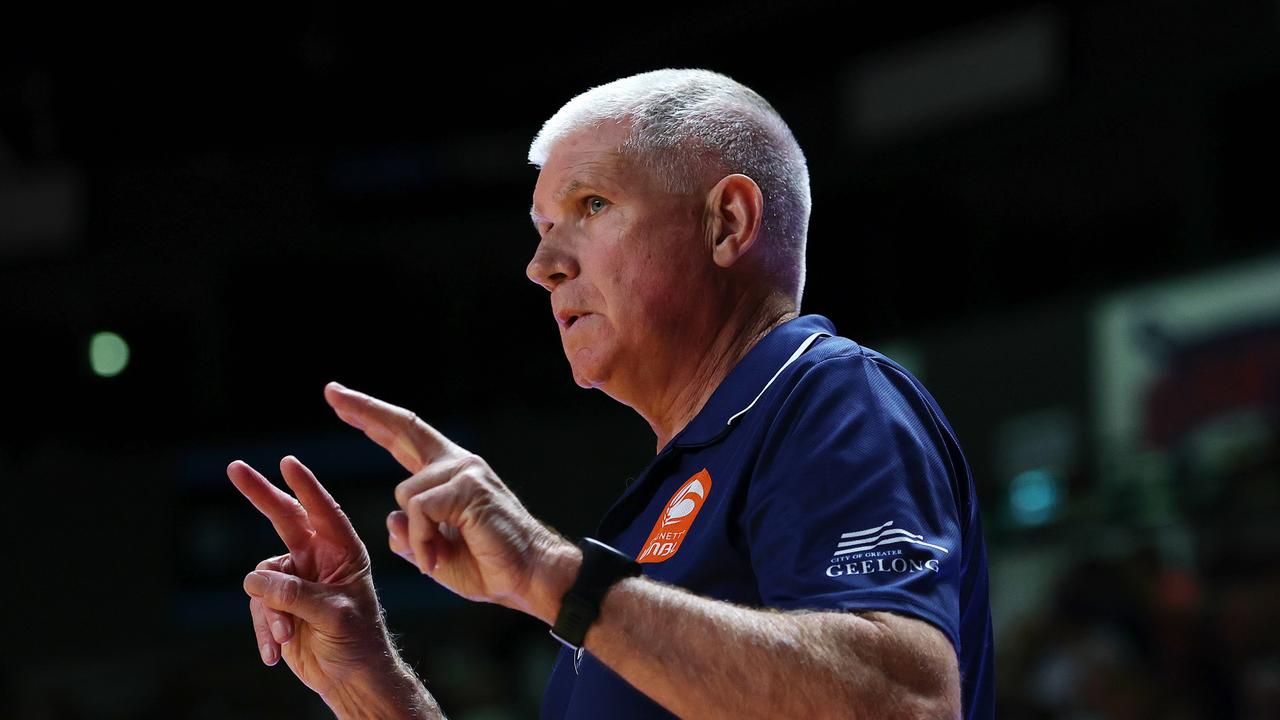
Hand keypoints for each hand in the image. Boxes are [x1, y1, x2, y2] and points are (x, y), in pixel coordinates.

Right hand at [228, 456, 405, 698]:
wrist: (350, 677)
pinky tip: (274, 652)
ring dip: (271, 611)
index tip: (287, 462)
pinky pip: (257, 606)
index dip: (306, 486)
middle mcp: (318, 558)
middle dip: (260, 494)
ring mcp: (295, 579)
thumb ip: (295, 593)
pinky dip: (264, 629)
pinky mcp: (278, 603)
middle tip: (235, 467)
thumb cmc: (357, 640)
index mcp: (343, 552)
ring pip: (262, 579)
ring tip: (288, 636)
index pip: (323, 512)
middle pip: (284, 518)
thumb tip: (254, 580)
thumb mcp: (333, 613)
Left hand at [324, 381, 579, 624]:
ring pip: (405, 494)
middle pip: (403, 427)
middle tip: (331, 392)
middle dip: (364, 410)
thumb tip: (390, 520)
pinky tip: (437, 559)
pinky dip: (422, 540)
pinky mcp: (468, 487)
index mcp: (447, 475)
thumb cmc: (488, 567)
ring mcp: (464, 471)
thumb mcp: (433, 552)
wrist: (530, 577)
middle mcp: (456, 464)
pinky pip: (419, 510)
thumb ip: (409, 534)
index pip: (403, 438)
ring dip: (414, 536)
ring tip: (436, 559)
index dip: (372, 419)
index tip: (340, 400)